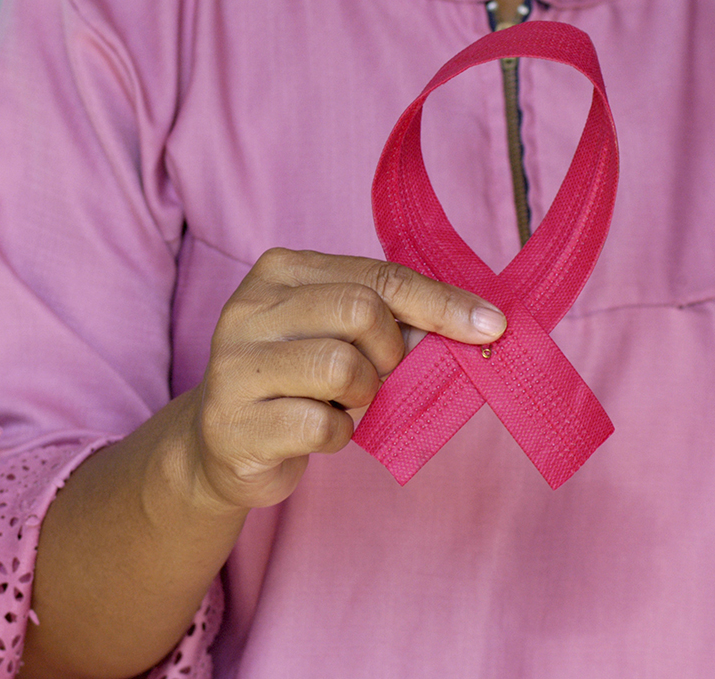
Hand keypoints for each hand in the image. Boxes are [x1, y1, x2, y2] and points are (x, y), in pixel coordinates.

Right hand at [190, 248, 505, 510]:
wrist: (222, 443)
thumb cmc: (296, 381)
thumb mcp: (336, 334)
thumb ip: (390, 320)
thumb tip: (473, 326)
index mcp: (279, 271)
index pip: (378, 276)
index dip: (441, 303)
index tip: (492, 325)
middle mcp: (248, 309)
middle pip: (361, 311)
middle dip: (392, 353)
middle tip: (382, 376)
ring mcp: (234, 366)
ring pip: (341, 367)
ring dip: (364, 395)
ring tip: (343, 403)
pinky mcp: (232, 423)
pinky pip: (321, 426)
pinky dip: (339, 435)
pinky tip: (318, 432)